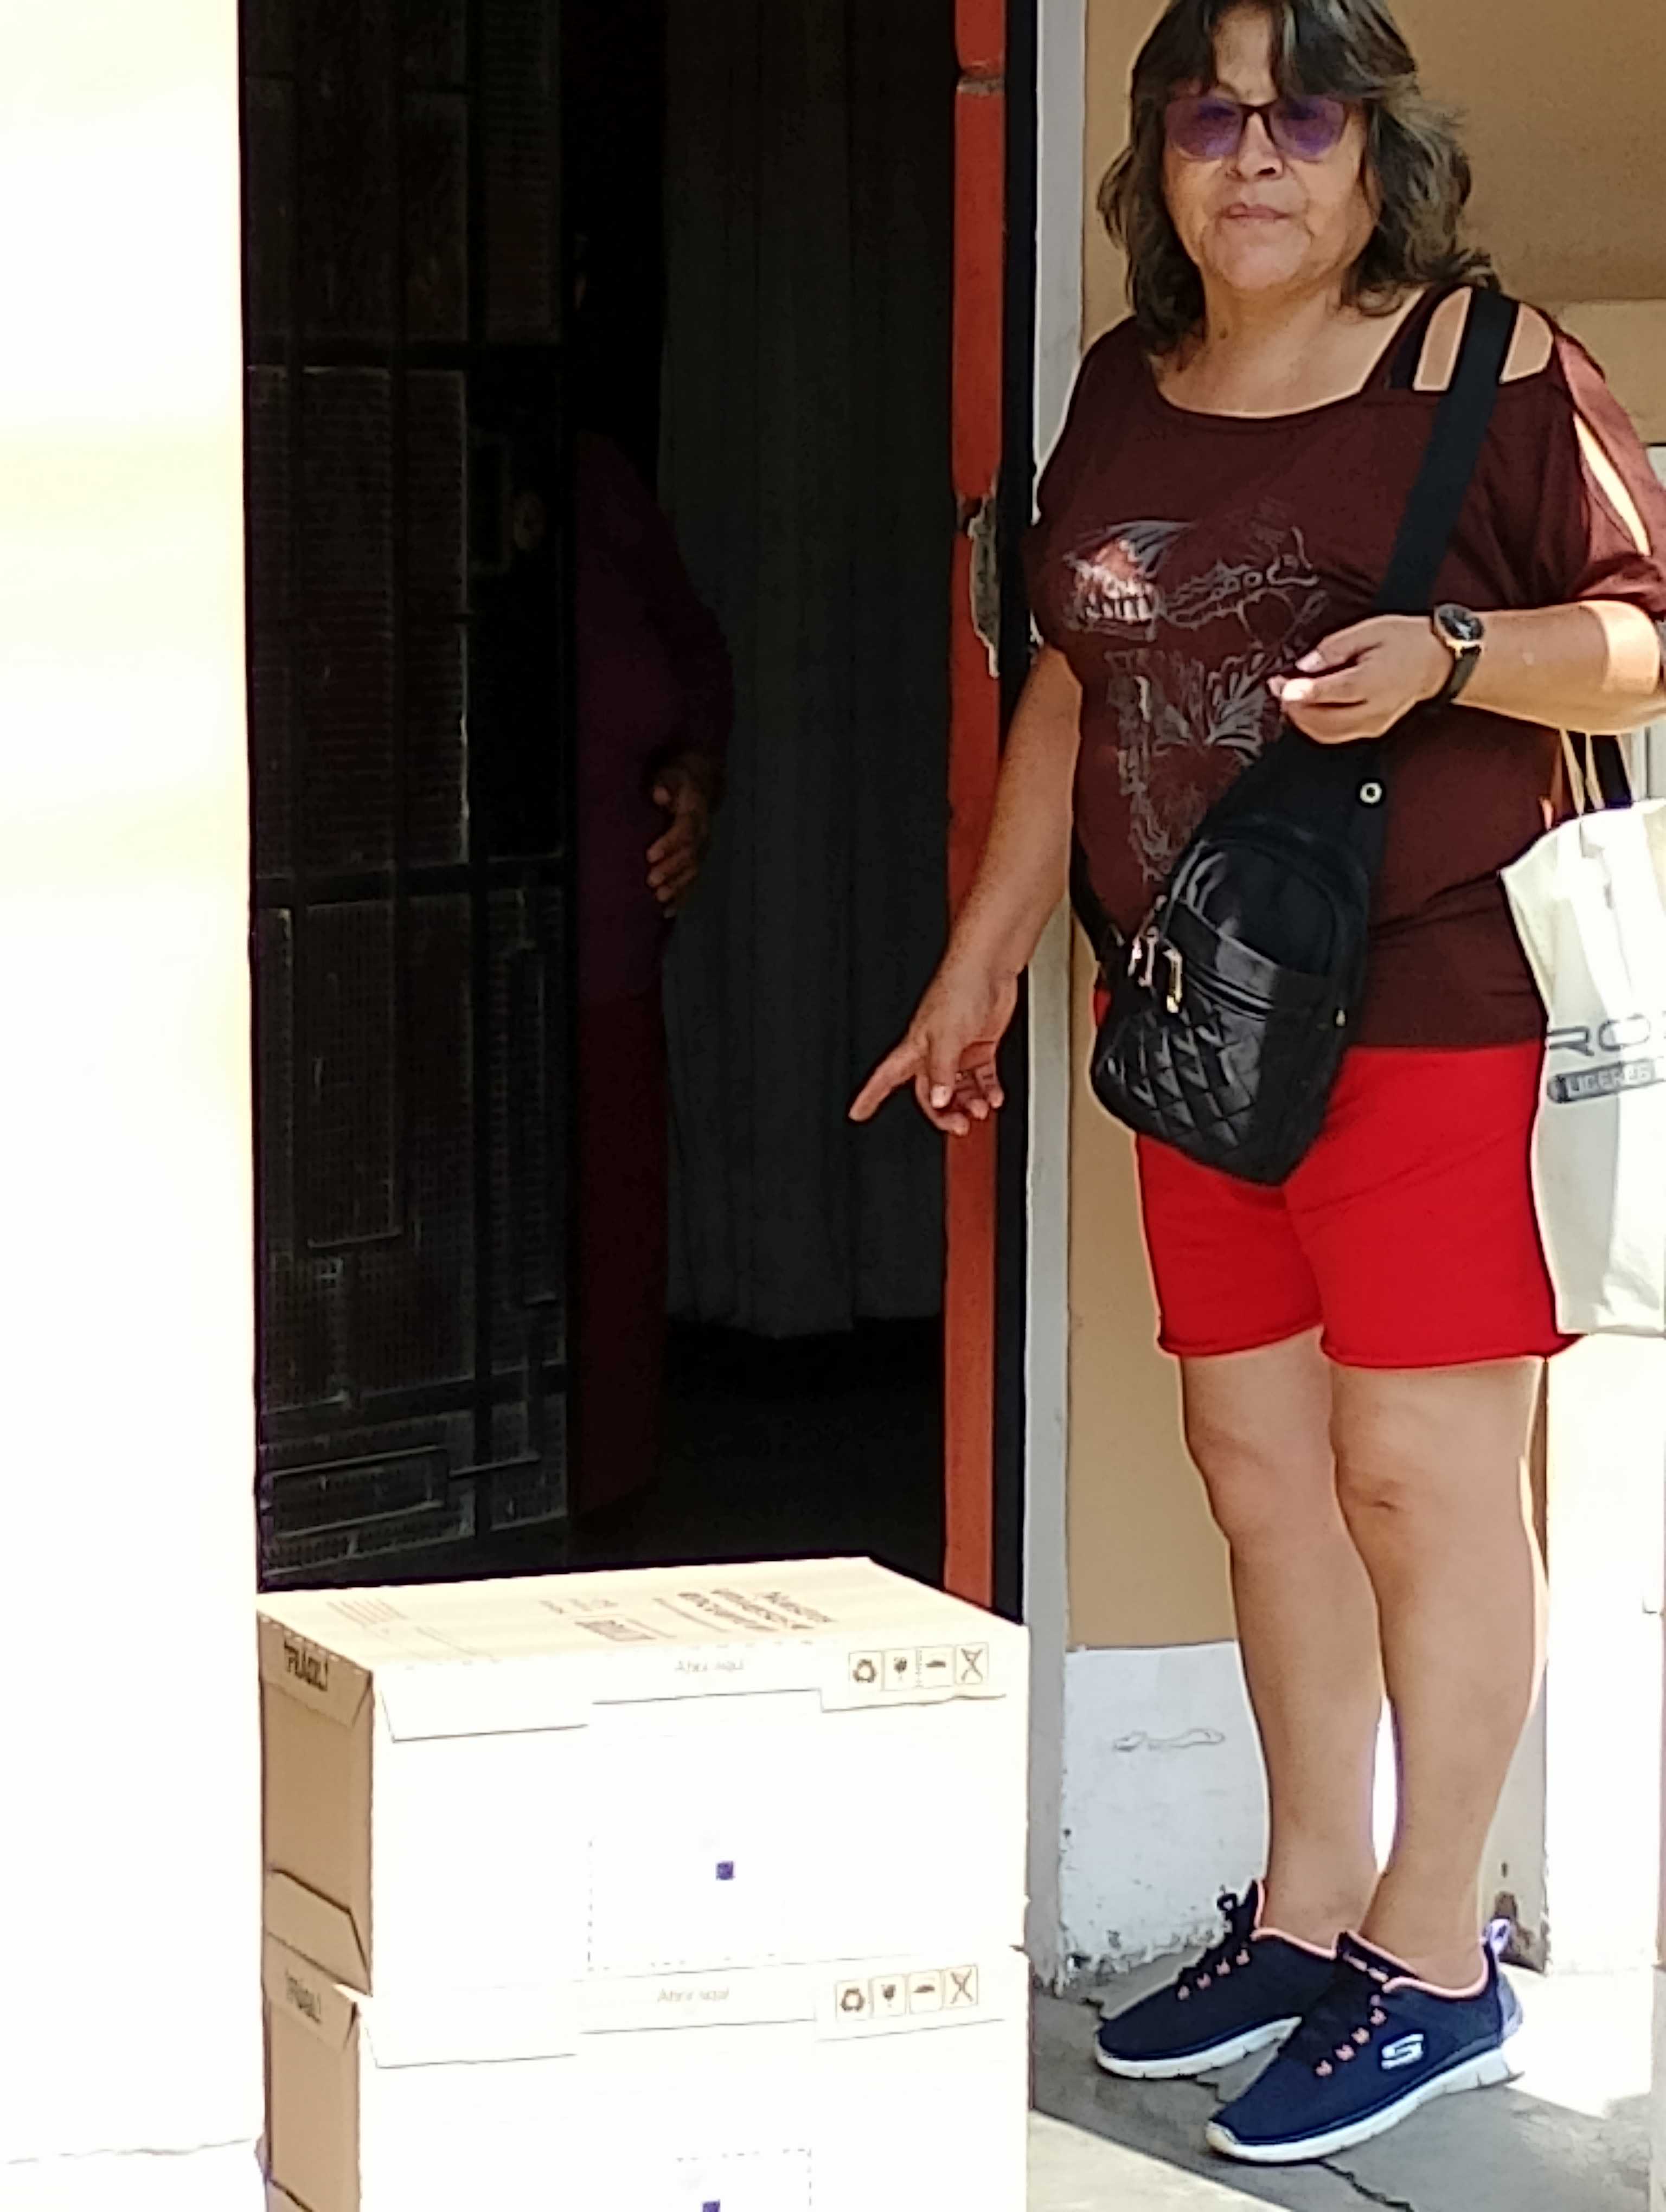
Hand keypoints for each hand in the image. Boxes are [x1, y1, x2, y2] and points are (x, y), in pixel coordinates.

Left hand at [647, 760, 714, 911]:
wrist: (698, 785)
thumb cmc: (677, 781)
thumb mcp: (671, 775)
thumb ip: (665, 784)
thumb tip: (659, 794)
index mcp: (694, 813)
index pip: (684, 830)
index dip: (669, 843)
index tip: (651, 855)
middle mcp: (702, 834)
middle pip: (690, 855)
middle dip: (671, 870)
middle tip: (652, 882)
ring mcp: (702, 850)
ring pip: (692, 872)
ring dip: (676, 887)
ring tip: (660, 899)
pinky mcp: (697, 861)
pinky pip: (692, 882)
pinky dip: (681, 898)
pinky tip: (668, 912)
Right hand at [849, 962, 1018, 1136]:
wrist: (989, 968)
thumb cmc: (959, 988)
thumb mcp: (946, 1037)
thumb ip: (942, 1072)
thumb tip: (937, 1101)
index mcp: (914, 1048)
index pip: (885, 1078)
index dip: (870, 1096)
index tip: (857, 1113)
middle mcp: (933, 1051)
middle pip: (929, 1093)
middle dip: (942, 1113)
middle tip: (958, 1127)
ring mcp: (958, 1049)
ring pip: (958, 1088)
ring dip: (969, 1103)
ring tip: (981, 1111)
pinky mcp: (979, 1045)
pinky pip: (981, 1077)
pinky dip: (988, 1090)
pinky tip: (994, 1097)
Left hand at [1269, 616, 1448, 743]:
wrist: (1437, 661)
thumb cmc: (1406, 642)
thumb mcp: (1370, 630)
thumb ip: (1334, 647)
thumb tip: (1305, 665)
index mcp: (1375, 681)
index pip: (1333, 692)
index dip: (1303, 692)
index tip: (1282, 686)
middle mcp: (1375, 709)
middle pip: (1325, 721)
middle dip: (1296, 708)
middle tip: (1280, 688)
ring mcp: (1374, 724)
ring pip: (1327, 734)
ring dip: (1302, 720)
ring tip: (1290, 697)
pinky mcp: (1372, 731)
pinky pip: (1336, 736)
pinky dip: (1315, 726)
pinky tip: (1307, 709)